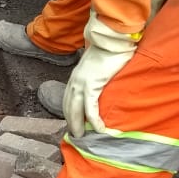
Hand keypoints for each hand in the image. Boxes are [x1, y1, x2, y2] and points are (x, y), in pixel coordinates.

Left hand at [63, 14, 138, 137]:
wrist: (111, 40)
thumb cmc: (108, 51)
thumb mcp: (96, 66)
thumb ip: (95, 76)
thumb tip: (101, 83)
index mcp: (75, 78)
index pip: (67, 100)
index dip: (69, 113)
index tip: (72, 124)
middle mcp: (74, 82)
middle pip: (68, 108)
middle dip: (71, 123)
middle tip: (76, 136)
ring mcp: (82, 84)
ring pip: (76, 111)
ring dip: (78, 126)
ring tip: (83, 137)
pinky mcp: (92, 85)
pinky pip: (91, 108)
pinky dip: (94, 120)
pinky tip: (99, 129)